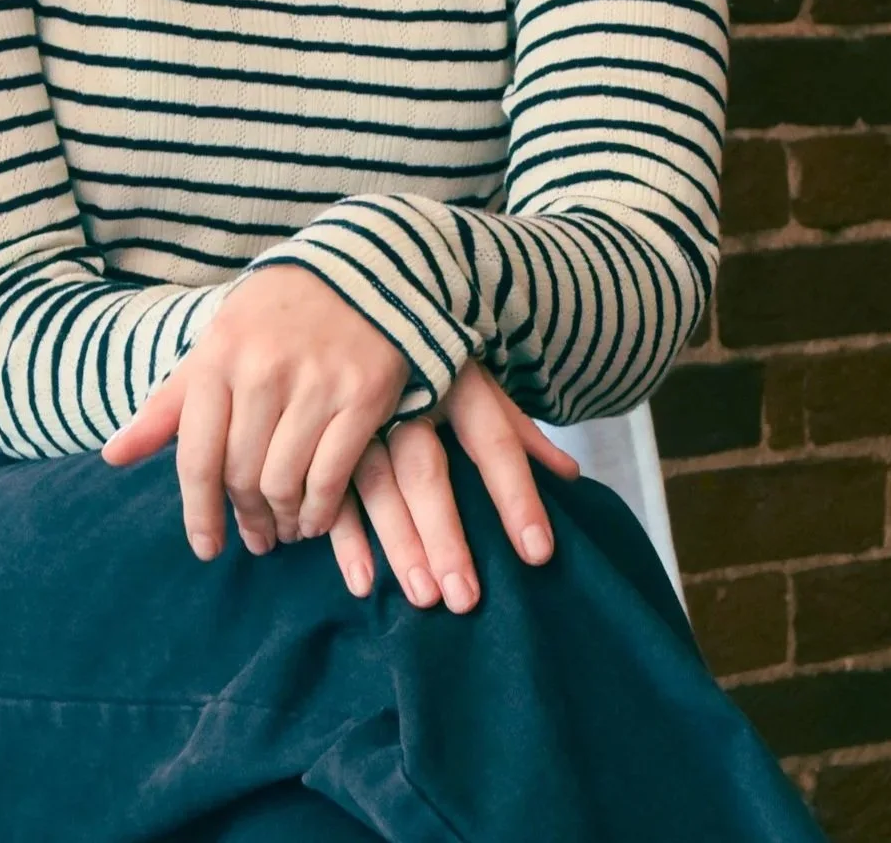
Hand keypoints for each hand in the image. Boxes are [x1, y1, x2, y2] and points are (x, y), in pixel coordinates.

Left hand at [98, 264, 411, 560]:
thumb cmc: (274, 315)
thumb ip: (169, 403)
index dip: (199, 512)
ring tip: (284, 528)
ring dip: (282, 519)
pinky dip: (320, 510)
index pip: (197, 457)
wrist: (357, 270)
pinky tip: (314, 517)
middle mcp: (262, 370)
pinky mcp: (362, 395)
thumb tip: (113, 455)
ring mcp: (315, 382)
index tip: (206, 547)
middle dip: (246, 517)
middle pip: (242, 476)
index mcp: (217, 356)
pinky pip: (332, 475)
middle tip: (255, 536)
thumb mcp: (216, 343)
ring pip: (284, 482)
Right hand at [318, 356, 581, 611]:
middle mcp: (405, 393)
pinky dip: (344, 536)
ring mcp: (355, 411)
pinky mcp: (318, 427)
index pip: (493, 440)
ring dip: (397, 542)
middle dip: (445, 534)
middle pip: (426, 469)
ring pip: (375, 481)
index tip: (537, 552)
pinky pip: (328, 485)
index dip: (516, 495)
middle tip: (464, 597)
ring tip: (422, 596)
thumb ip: (518, 429)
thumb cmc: (428, 353)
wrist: (355, 292)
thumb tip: (571, 475)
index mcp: (454, 379)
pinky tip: (362, 579)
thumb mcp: (475, 377)